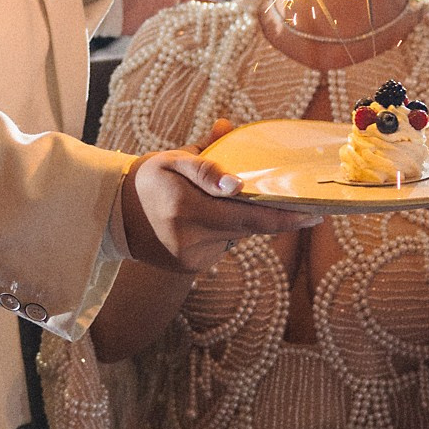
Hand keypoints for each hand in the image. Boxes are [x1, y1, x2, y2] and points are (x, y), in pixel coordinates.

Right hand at [121, 150, 317, 273]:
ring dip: (239, 221)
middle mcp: (190, 239)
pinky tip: (205, 222)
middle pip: (248, 228)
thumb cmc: (149, 179)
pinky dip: (223, 232)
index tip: (315, 215)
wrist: (112, 215)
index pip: (248, 216)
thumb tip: (235, 166)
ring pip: (236, 237)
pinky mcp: (191, 268)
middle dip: (272, 215)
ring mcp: (191, 258)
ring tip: (217, 204)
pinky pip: (222, 247)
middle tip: (301, 206)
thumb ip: (205, 164)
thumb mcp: (172, 160)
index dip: (285, 218)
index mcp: (187, 209)